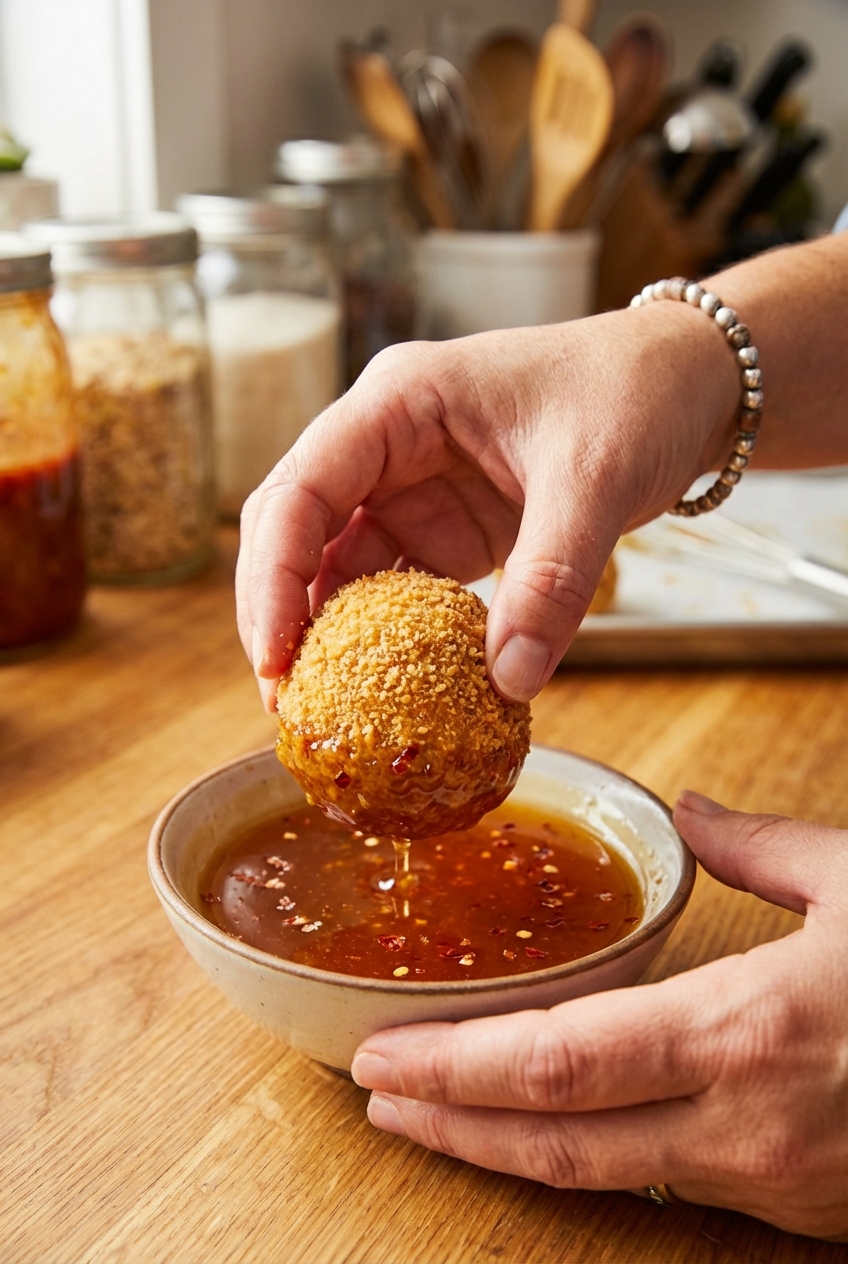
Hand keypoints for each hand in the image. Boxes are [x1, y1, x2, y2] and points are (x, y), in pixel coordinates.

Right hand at [236, 302, 736, 710]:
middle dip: (279, 613)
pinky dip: (384, 640)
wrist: (690, 385)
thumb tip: (510, 682)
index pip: (302, 487)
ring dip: (324, 634)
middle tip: (286, 702)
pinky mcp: (443, 528)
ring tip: (323, 711)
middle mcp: (388, 443)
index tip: (276, 658)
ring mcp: (411, 488)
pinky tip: (384, 691)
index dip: (273, 575)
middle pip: (296, 528)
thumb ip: (552, 579)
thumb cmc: (635, 394)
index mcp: (400, 401)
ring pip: (335, 566)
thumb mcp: (595, 478)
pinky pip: (394, 589)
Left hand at [351, 792, 847, 1240]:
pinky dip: (594, 1156)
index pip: (558, 1067)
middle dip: (452, 1126)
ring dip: (510, 1148)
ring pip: (608, 1177)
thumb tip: (691, 810)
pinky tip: (560, 1128)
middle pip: (559, 1143)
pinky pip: (671, 1182)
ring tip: (440, 1116)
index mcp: (748, 1030)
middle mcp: (744, 1125)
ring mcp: (775, 1184)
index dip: (458, 1071)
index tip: (381, 1060)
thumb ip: (760, 846)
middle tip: (375, 1099)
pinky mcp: (805, 1210)